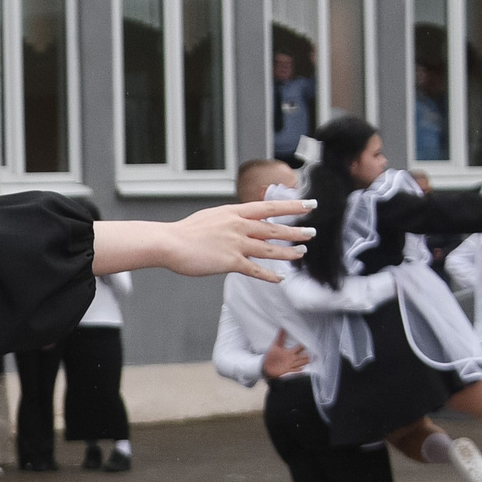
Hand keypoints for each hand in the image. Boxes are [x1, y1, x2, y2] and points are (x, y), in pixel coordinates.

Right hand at [113, 201, 315, 281]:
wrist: (169, 243)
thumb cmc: (185, 232)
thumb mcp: (211, 216)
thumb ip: (229, 219)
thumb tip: (240, 221)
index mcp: (234, 212)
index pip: (269, 207)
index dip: (291, 206)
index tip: (308, 204)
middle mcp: (238, 226)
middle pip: (274, 228)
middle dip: (295, 230)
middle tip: (311, 232)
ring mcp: (236, 244)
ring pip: (269, 248)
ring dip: (288, 252)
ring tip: (302, 253)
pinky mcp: (230, 262)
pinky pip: (256, 270)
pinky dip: (270, 275)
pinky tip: (280, 278)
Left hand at [260, 331, 309, 378]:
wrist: (265, 366)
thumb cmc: (270, 355)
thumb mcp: (275, 345)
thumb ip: (280, 337)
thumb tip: (282, 328)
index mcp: (289, 352)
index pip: (298, 348)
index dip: (303, 346)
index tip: (309, 343)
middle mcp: (290, 358)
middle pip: (301, 356)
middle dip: (308, 355)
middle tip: (316, 353)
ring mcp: (289, 364)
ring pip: (300, 362)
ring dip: (306, 361)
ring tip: (313, 359)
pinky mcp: (286, 370)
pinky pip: (293, 370)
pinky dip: (298, 370)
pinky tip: (303, 369)